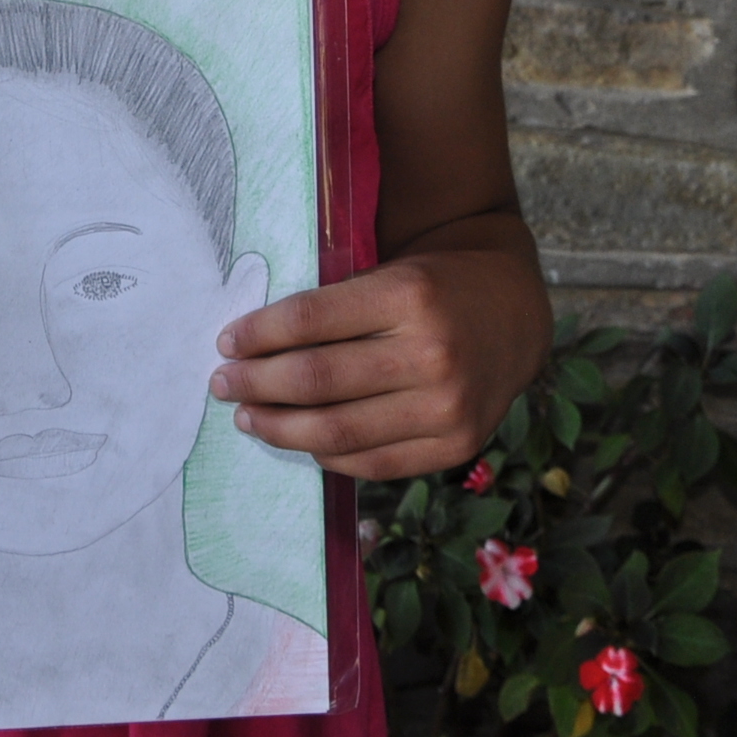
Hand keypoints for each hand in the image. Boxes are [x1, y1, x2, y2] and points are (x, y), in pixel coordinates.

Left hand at [208, 243, 550, 479]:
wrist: (515, 313)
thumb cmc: (435, 286)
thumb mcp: (390, 272)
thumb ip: (333, 308)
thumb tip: (249, 346)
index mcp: (410, 295)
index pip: (310, 320)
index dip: (257, 334)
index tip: (225, 341)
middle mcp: (433, 355)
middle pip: (316, 381)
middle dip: (256, 384)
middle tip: (222, 383)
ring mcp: (448, 409)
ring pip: (337, 432)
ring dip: (279, 428)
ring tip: (247, 416)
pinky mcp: (455, 447)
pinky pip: (372, 463)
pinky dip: (326, 455)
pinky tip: (300, 439)